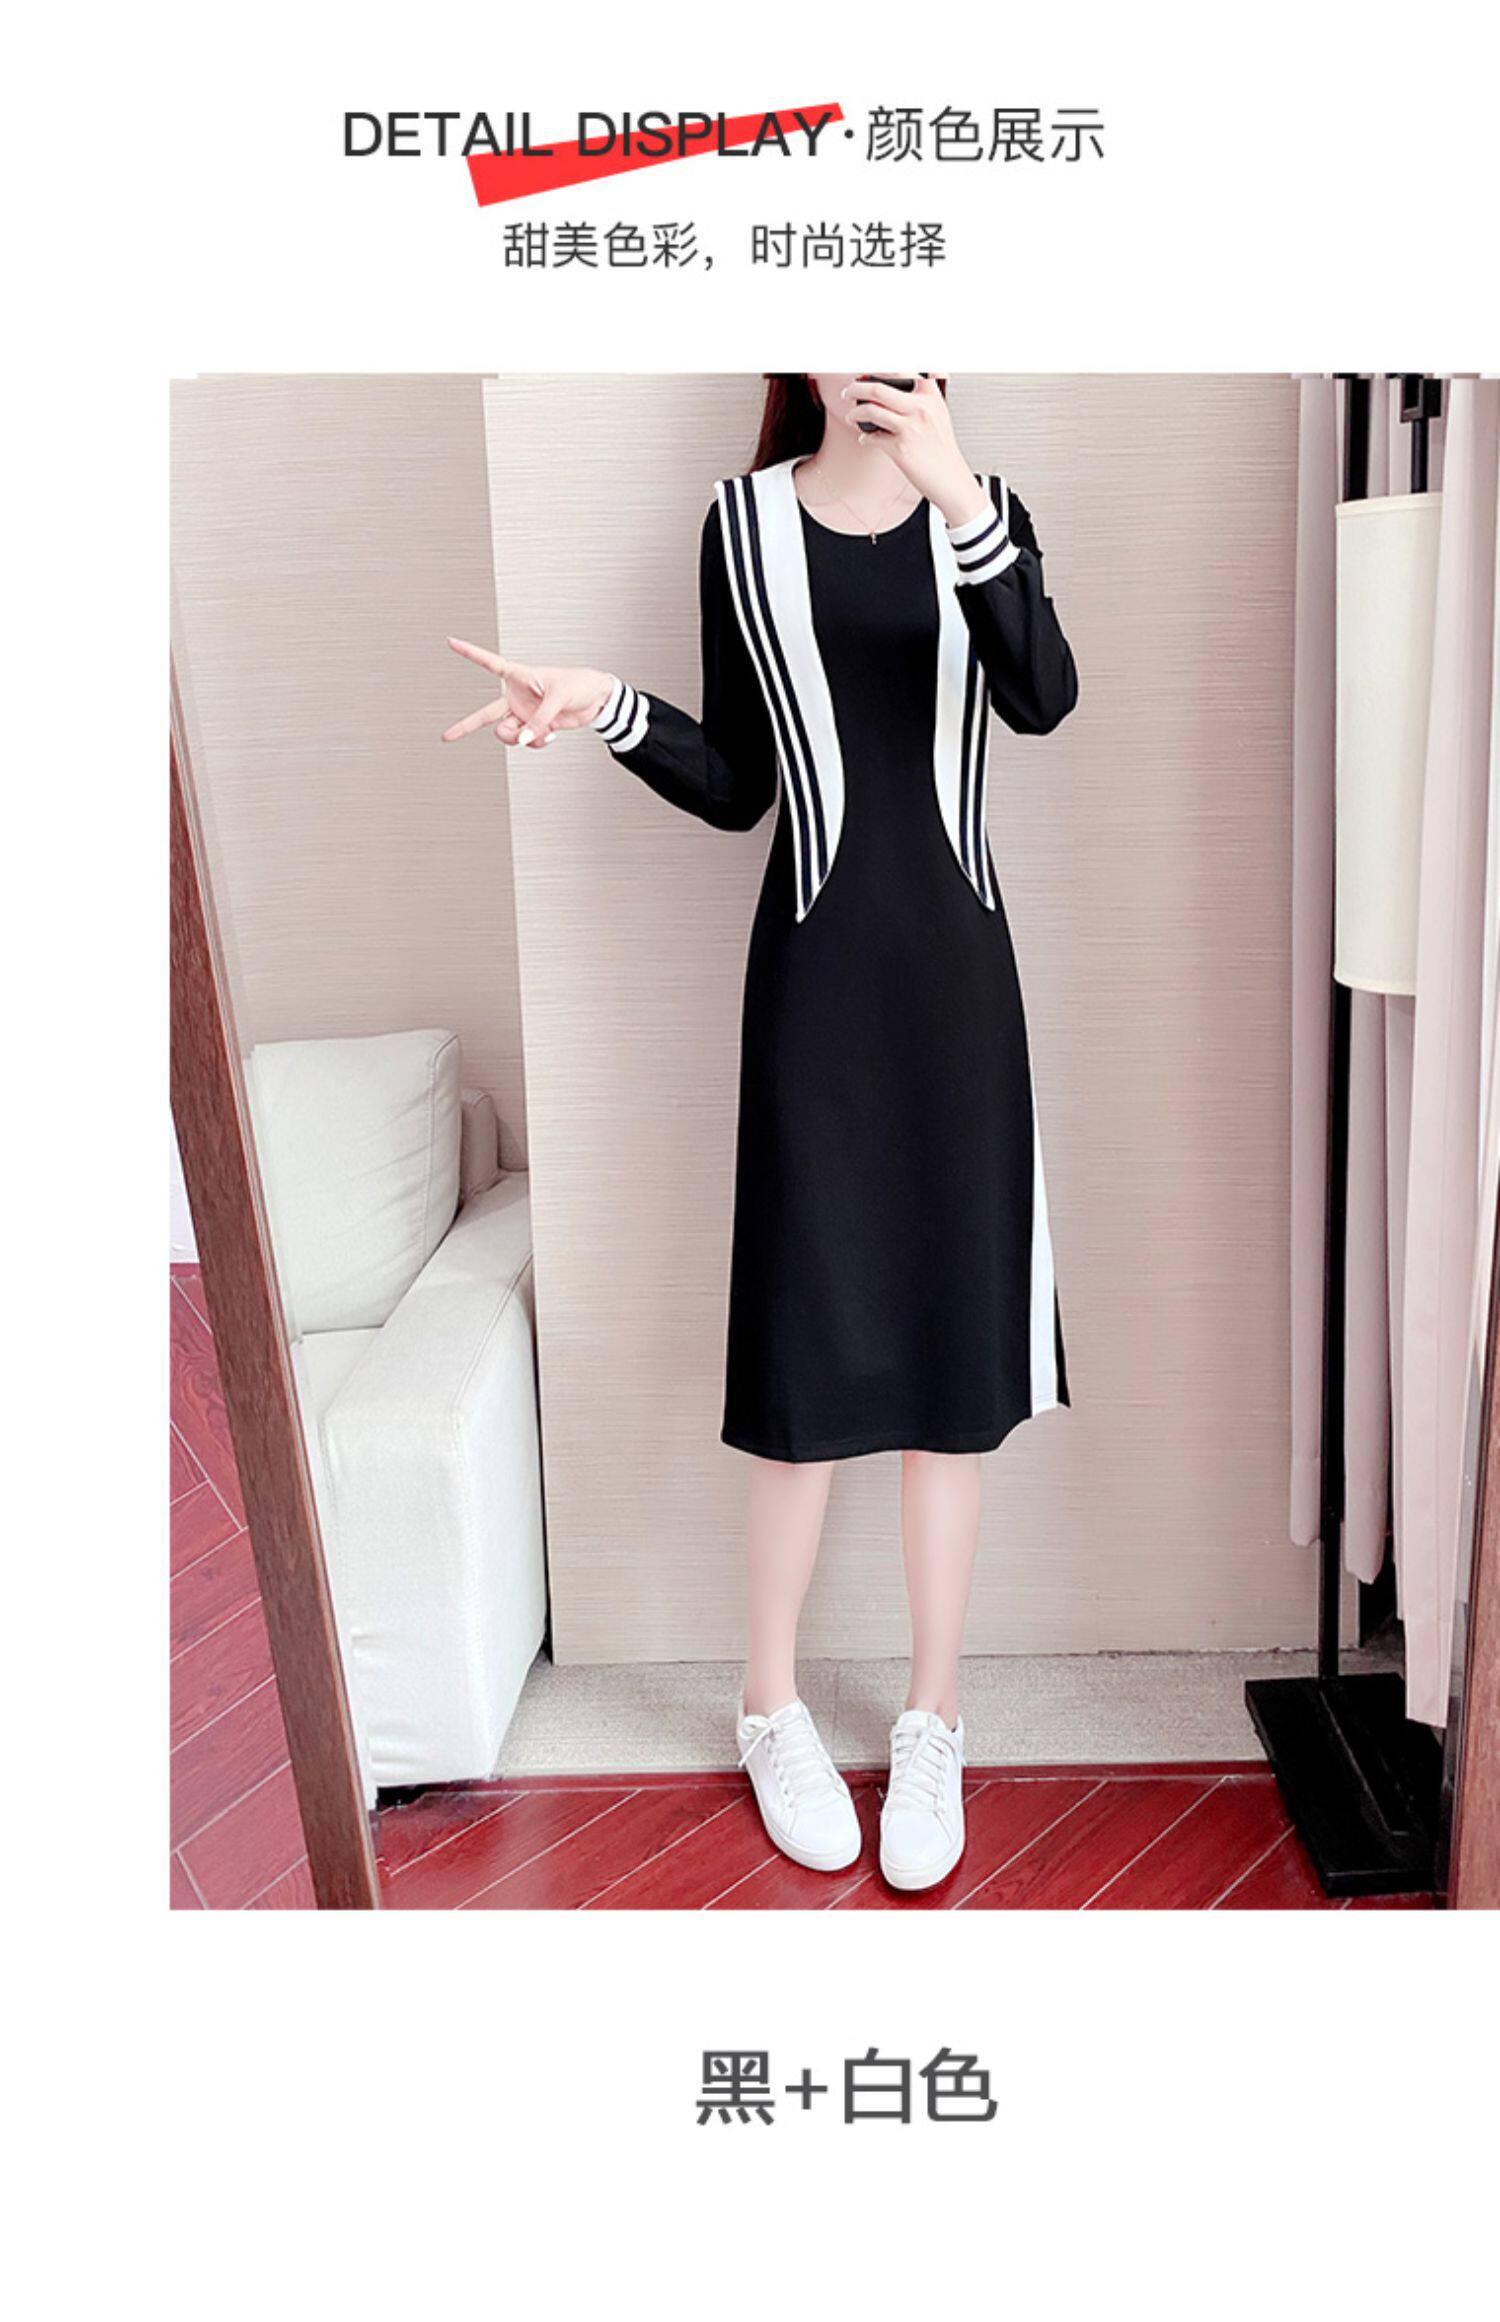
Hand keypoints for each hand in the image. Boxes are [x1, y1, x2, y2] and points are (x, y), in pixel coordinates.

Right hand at [442, 639, 614, 746]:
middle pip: (485, 715)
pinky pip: (525, 741)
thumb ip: (540, 720)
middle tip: (447, 736)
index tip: (451, 641)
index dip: (470, 653)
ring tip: (540, 734)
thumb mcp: (559, 698)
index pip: (489, 663)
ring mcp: (523, 714)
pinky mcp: (534, 727)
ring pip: (506, 734)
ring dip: (520, 739)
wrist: (596, 700)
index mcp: (519, 675)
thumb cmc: (578, 685)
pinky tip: (549, 736)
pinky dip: (535, 742)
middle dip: (465, 726)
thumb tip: (525, 739)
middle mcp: (516, 696)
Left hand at [838, 377, 989, 529]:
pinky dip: (864, 438)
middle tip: (849, 391)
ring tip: (851, 416)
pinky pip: (872, 437)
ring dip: (854, 413)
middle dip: (856, 388)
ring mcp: (909, 428)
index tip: (867, 371)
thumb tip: (893, 389)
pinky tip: (865, 439)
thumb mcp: (938, 413)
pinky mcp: (900, 448)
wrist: (950, 478)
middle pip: (878, 387)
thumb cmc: (943, 449)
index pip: (903, 370)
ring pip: (870, 410)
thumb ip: (922, 397)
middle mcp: (920, 408)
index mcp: (930, 396)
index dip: (879, 368)